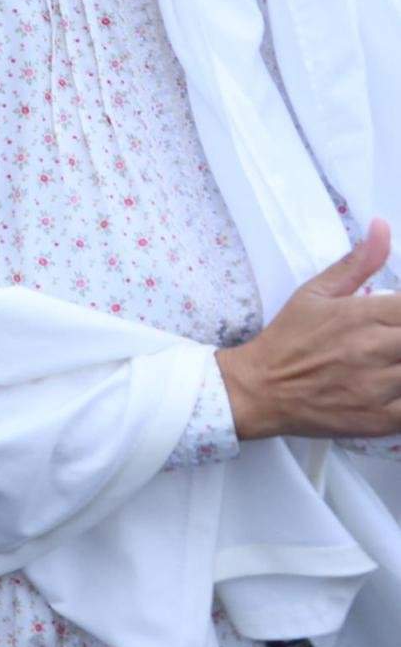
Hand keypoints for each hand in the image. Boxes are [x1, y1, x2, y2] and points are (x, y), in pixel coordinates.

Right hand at [217, 220, 400, 439]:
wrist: (258, 389)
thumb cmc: (288, 339)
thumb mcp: (315, 293)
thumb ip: (357, 263)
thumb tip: (383, 226)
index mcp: (361, 315)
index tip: (397, 318)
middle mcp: (372, 350)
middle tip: (391, 340)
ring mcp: (378, 387)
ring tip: (390, 357)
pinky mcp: (379, 420)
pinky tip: (394, 385)